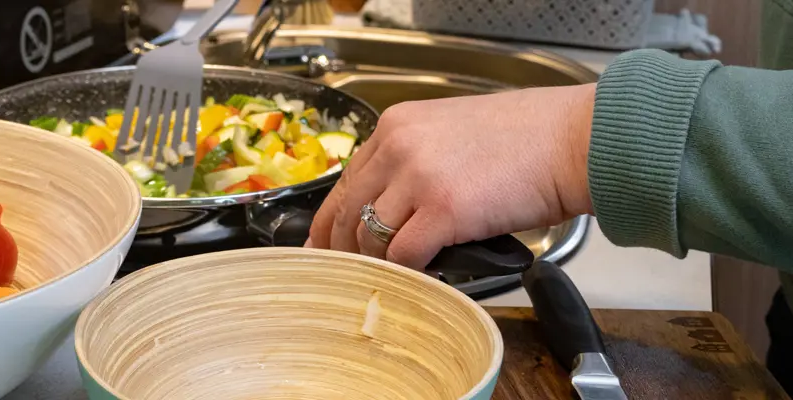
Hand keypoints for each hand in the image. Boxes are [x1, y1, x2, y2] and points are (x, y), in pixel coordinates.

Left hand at [306, 84, 597, 269]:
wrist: (575, 139)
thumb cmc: (529, 141)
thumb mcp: (452, 133)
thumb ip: (414, 161)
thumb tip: (394, 207)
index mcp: (396, 126)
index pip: (346, 181)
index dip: (330, 220)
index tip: (322, 245)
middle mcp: (398, 147)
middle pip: (347, 211)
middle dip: (342, 251)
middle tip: (343, 276)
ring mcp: (418, 178)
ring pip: (371, 237)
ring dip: (379, 265)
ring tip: (388, 281)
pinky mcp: (443, 209)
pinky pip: (405, 255)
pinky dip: (409, 274)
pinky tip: (419, 281)